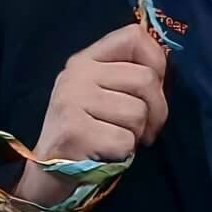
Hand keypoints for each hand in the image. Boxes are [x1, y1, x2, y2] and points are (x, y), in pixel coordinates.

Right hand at [15, 25, 168, 211]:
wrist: (47, 175)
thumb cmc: (87, 133)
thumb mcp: (101, 94)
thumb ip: (127, 76)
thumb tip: (163, 70)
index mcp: (85, 60)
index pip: (133, 36)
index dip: (156, 59)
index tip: (154, 86)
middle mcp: (77, 74)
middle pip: (145, 79)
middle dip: (157, 111)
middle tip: (146, 130)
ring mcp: (72, 101)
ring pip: (138, 112)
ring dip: (137, 134)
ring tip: (119, 139)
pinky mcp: (74, 132)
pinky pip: (125, 140)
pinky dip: (124, 153)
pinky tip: (106, 153)